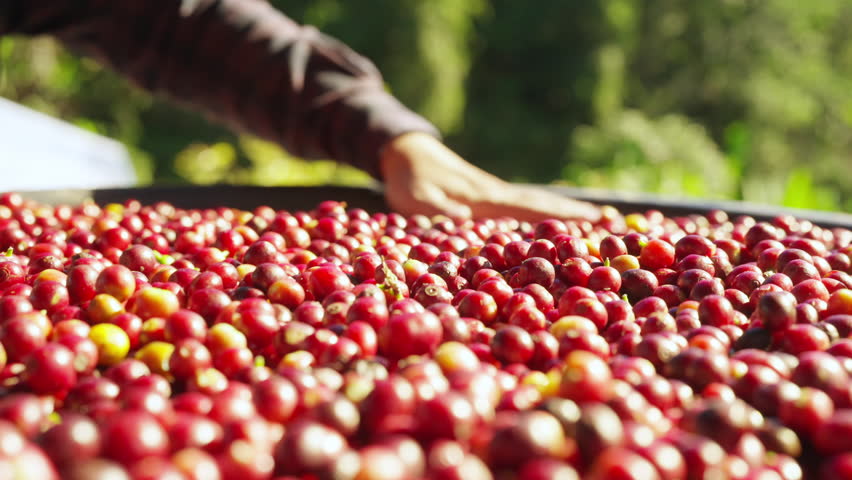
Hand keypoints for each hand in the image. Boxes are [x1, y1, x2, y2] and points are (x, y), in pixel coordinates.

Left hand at [379, 132, 601, 221]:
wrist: (406, 151)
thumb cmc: (410, 179)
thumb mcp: (416, 197)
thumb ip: (437, 208)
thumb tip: (464, 221)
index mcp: (486, 199)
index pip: (530, 210)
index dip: (559, 219)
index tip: (591, 226)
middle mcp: (498, 195)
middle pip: (543, 204)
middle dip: (574, 215)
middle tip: (611, 224)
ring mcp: (496, 194)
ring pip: (537, 202)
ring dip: (566, 212)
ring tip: (598, 220)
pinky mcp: (490, 195)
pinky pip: (525, 204)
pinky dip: (546, 210)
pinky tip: (557, 218)